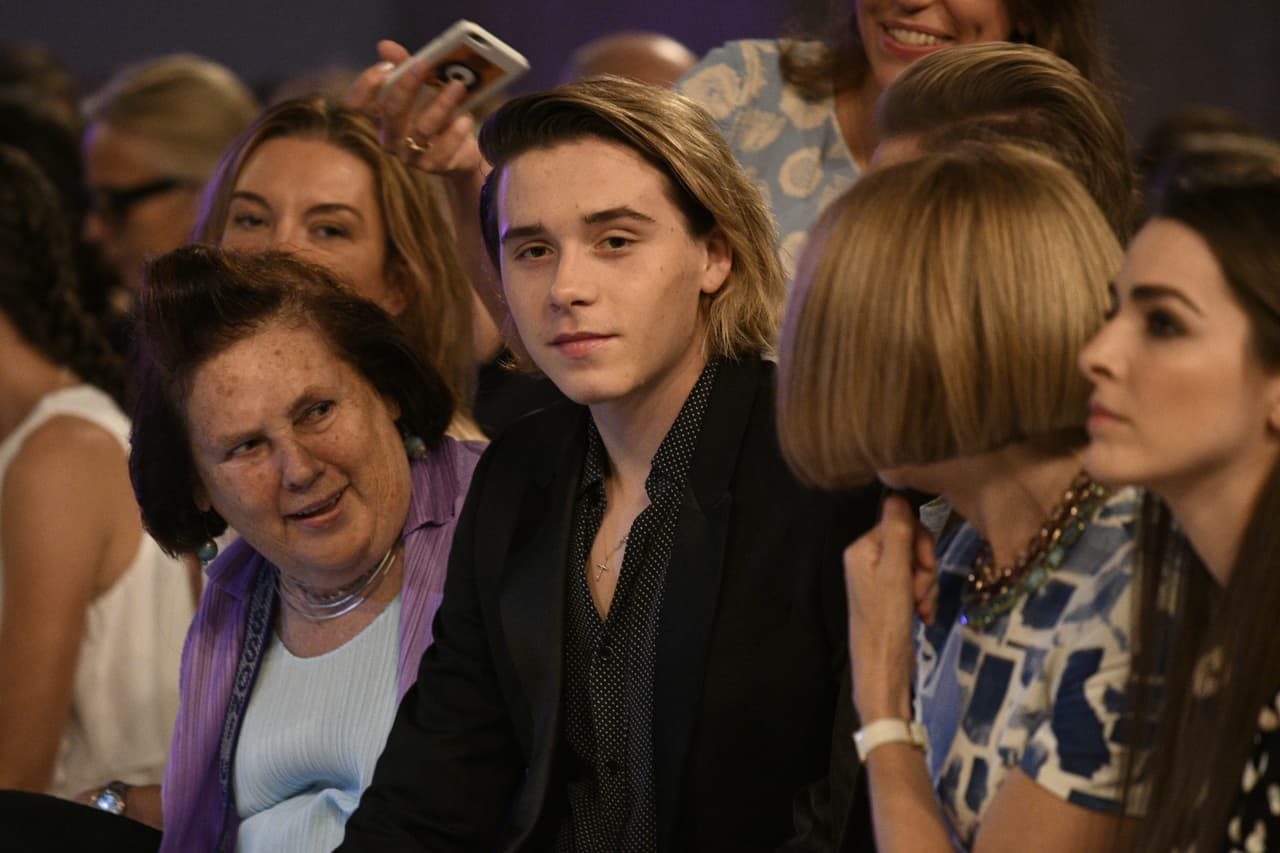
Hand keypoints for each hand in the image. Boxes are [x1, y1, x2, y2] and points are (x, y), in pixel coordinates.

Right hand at [347, 40, 484, 175]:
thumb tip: (385, 46)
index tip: (388, 66)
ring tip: (459, 86)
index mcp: (381, 116)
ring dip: (441, 104)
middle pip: (390, 111)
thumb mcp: (422, 89)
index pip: (358, 102)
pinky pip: (441, 150)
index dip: (367, 84)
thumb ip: (404, 66)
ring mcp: (409, 155)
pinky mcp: (431, 167)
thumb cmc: (436, 115)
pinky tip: (466, 118)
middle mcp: (390, 137)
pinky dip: (455, 132)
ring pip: (421, 129)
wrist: (462, 152)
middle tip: (424, 64)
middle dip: (407, 85)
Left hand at [846, 495, 936, 721]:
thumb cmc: (887, 622)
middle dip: (924, 569)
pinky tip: (924, 617)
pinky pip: (916, 586)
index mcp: (861, 549)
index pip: (901, 523)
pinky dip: (924, 600)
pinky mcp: (890, 599)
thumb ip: (898, 533)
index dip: (920, 544)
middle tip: (919, 593)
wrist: (884, 673)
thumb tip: (896, 493)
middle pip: (912, 545)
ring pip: (918, 567)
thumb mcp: (896, 574)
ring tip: (921, 609)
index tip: (923, 567)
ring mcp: (878, 581)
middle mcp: (866, 560)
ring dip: (927, 587)